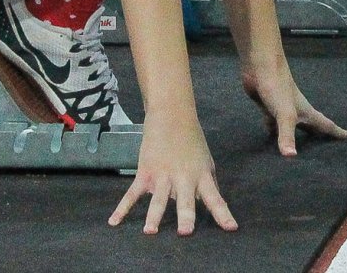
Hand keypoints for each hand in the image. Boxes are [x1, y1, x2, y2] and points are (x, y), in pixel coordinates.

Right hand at [110, 110, 236, 235]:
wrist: (171, 114)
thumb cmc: (191, 139)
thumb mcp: (206, 161)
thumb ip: (208, 185)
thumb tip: (209, 205)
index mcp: (201, 176)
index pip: (215, 198)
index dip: (223, 214)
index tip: (232, 228)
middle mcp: (183, 178)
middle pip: (185, 199)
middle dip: (185, 215)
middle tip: (185, 232)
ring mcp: (162, 175)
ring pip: (157, 199)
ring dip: (153, 215)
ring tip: (150, 232)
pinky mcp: (145, 172)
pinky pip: (132, 193)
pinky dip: (122, 208)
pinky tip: (114, 221)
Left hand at [240, 63, 346, 154]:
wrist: (260, 65)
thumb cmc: (278, 87)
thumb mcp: (285, 114)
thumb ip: (287, 135)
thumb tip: (291, 157)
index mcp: (306, 112)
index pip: (326, 124)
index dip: (338, 131)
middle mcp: (296, 111)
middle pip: (310, 127)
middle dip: (318, 137)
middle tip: (326, 151)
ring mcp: (281, 108)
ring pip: (292, 127)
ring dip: (295, 137)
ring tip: (298, 150)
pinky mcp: (268, 106)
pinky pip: (274, 124)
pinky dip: (274, 132)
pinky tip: (271, 140)